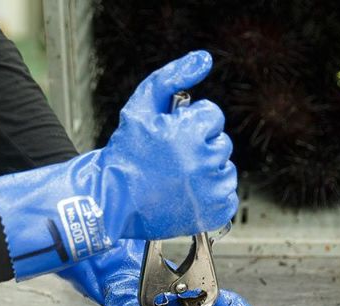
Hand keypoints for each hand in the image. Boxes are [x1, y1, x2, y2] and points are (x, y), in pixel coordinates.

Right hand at [0, 51, 236, 279]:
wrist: (112, 202)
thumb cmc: (125, 154)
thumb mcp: (140, 106)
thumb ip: (172, 77)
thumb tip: (204, 59)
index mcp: (191, 133)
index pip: (213, 115)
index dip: (191, 124)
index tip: (173, 138)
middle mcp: (205, 162)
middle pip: (221, 142)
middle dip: (200, 146)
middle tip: (172, 160)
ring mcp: (212, 190)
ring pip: (225, 169)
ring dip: (207, 170)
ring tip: (178, 178)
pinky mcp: (214, 213)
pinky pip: (227, 196)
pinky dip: (211, 196)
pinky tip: (187, 195)